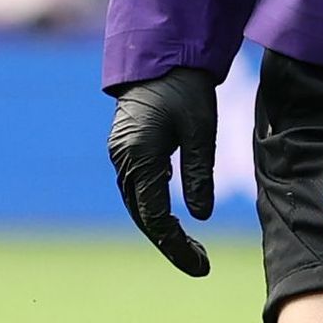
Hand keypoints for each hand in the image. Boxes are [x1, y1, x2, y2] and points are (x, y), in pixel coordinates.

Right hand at [105, 70, 218, 277]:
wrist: (161, 55)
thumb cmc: (185, 89)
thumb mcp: (201, 131)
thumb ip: (199, 174)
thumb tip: (200, 217)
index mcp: (139, 157)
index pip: (155, 216)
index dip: (177, 245)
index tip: (201, 266)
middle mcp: (123, 159)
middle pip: (143, 215)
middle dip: (170, 242)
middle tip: (200, 264)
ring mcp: (121, 154)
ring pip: (138, 204)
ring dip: (162, 228)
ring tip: (191, 248)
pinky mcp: (127, 149)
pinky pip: (138, 188)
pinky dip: (155, 208)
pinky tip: (177, 220)